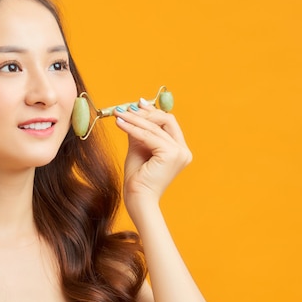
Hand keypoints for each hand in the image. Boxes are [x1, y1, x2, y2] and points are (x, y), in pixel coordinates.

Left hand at [114, 99, 191, 218]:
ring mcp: (179, 152)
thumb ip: (140, 131)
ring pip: (155, 127)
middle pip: (166, 120)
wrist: (138, 198)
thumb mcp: (138, 148)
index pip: (168, 123)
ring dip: (134, 119)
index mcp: (179, 150)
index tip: (137, 103)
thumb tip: (132, 111)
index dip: (153, 111)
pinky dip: (132, 128)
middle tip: (126, 108)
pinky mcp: (171, 154)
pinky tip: (120, 123)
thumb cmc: (137, 177)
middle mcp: (183, 151)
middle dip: (145, 113)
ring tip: (118, 115)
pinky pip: (148, 135)